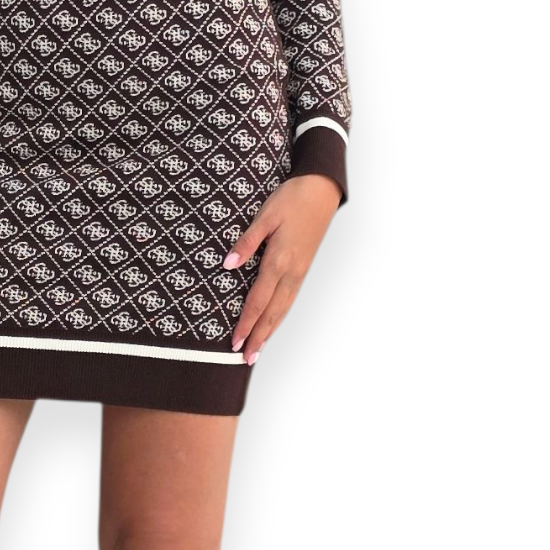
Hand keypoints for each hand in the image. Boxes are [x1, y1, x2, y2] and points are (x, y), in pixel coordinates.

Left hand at [223, 173, 340, 362]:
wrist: (322, 190)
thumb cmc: (292, 198)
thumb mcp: (265, 215)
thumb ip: (247, 242)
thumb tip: (227, 265)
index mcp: (279, 261)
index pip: (258, 301)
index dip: (246, 324)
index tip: (235, 343)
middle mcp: (291, 272)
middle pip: (271, 313)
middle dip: (258, 337)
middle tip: (245, 359)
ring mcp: (300, 272)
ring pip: (283, 309)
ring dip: (269, 331)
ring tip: (257, 351)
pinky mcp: (303, 268)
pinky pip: (289, 299)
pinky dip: (279, 316)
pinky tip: (273, 322)